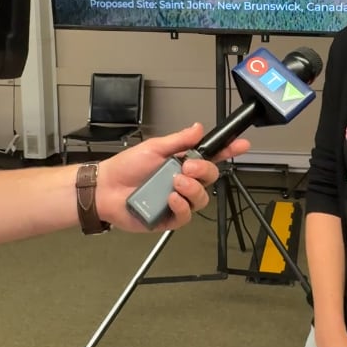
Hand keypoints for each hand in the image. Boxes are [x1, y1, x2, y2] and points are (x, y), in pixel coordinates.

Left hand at [95, 122, 250, 231]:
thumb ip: (179, 140)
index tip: (241, 144)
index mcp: (183, 163)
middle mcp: (183, 182)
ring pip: (201, 198)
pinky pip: (185, 215)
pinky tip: (170, 199)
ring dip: (191, 189)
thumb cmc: (126, 167)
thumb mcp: (154, 147)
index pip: (211, 157)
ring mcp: (177, 201)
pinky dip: (181, 206)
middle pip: (210, 178)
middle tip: (187, 167)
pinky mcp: (168, 218)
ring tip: (175, 184)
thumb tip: (198, 128)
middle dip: (203, 171)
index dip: (228, 151)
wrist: (105, 189)